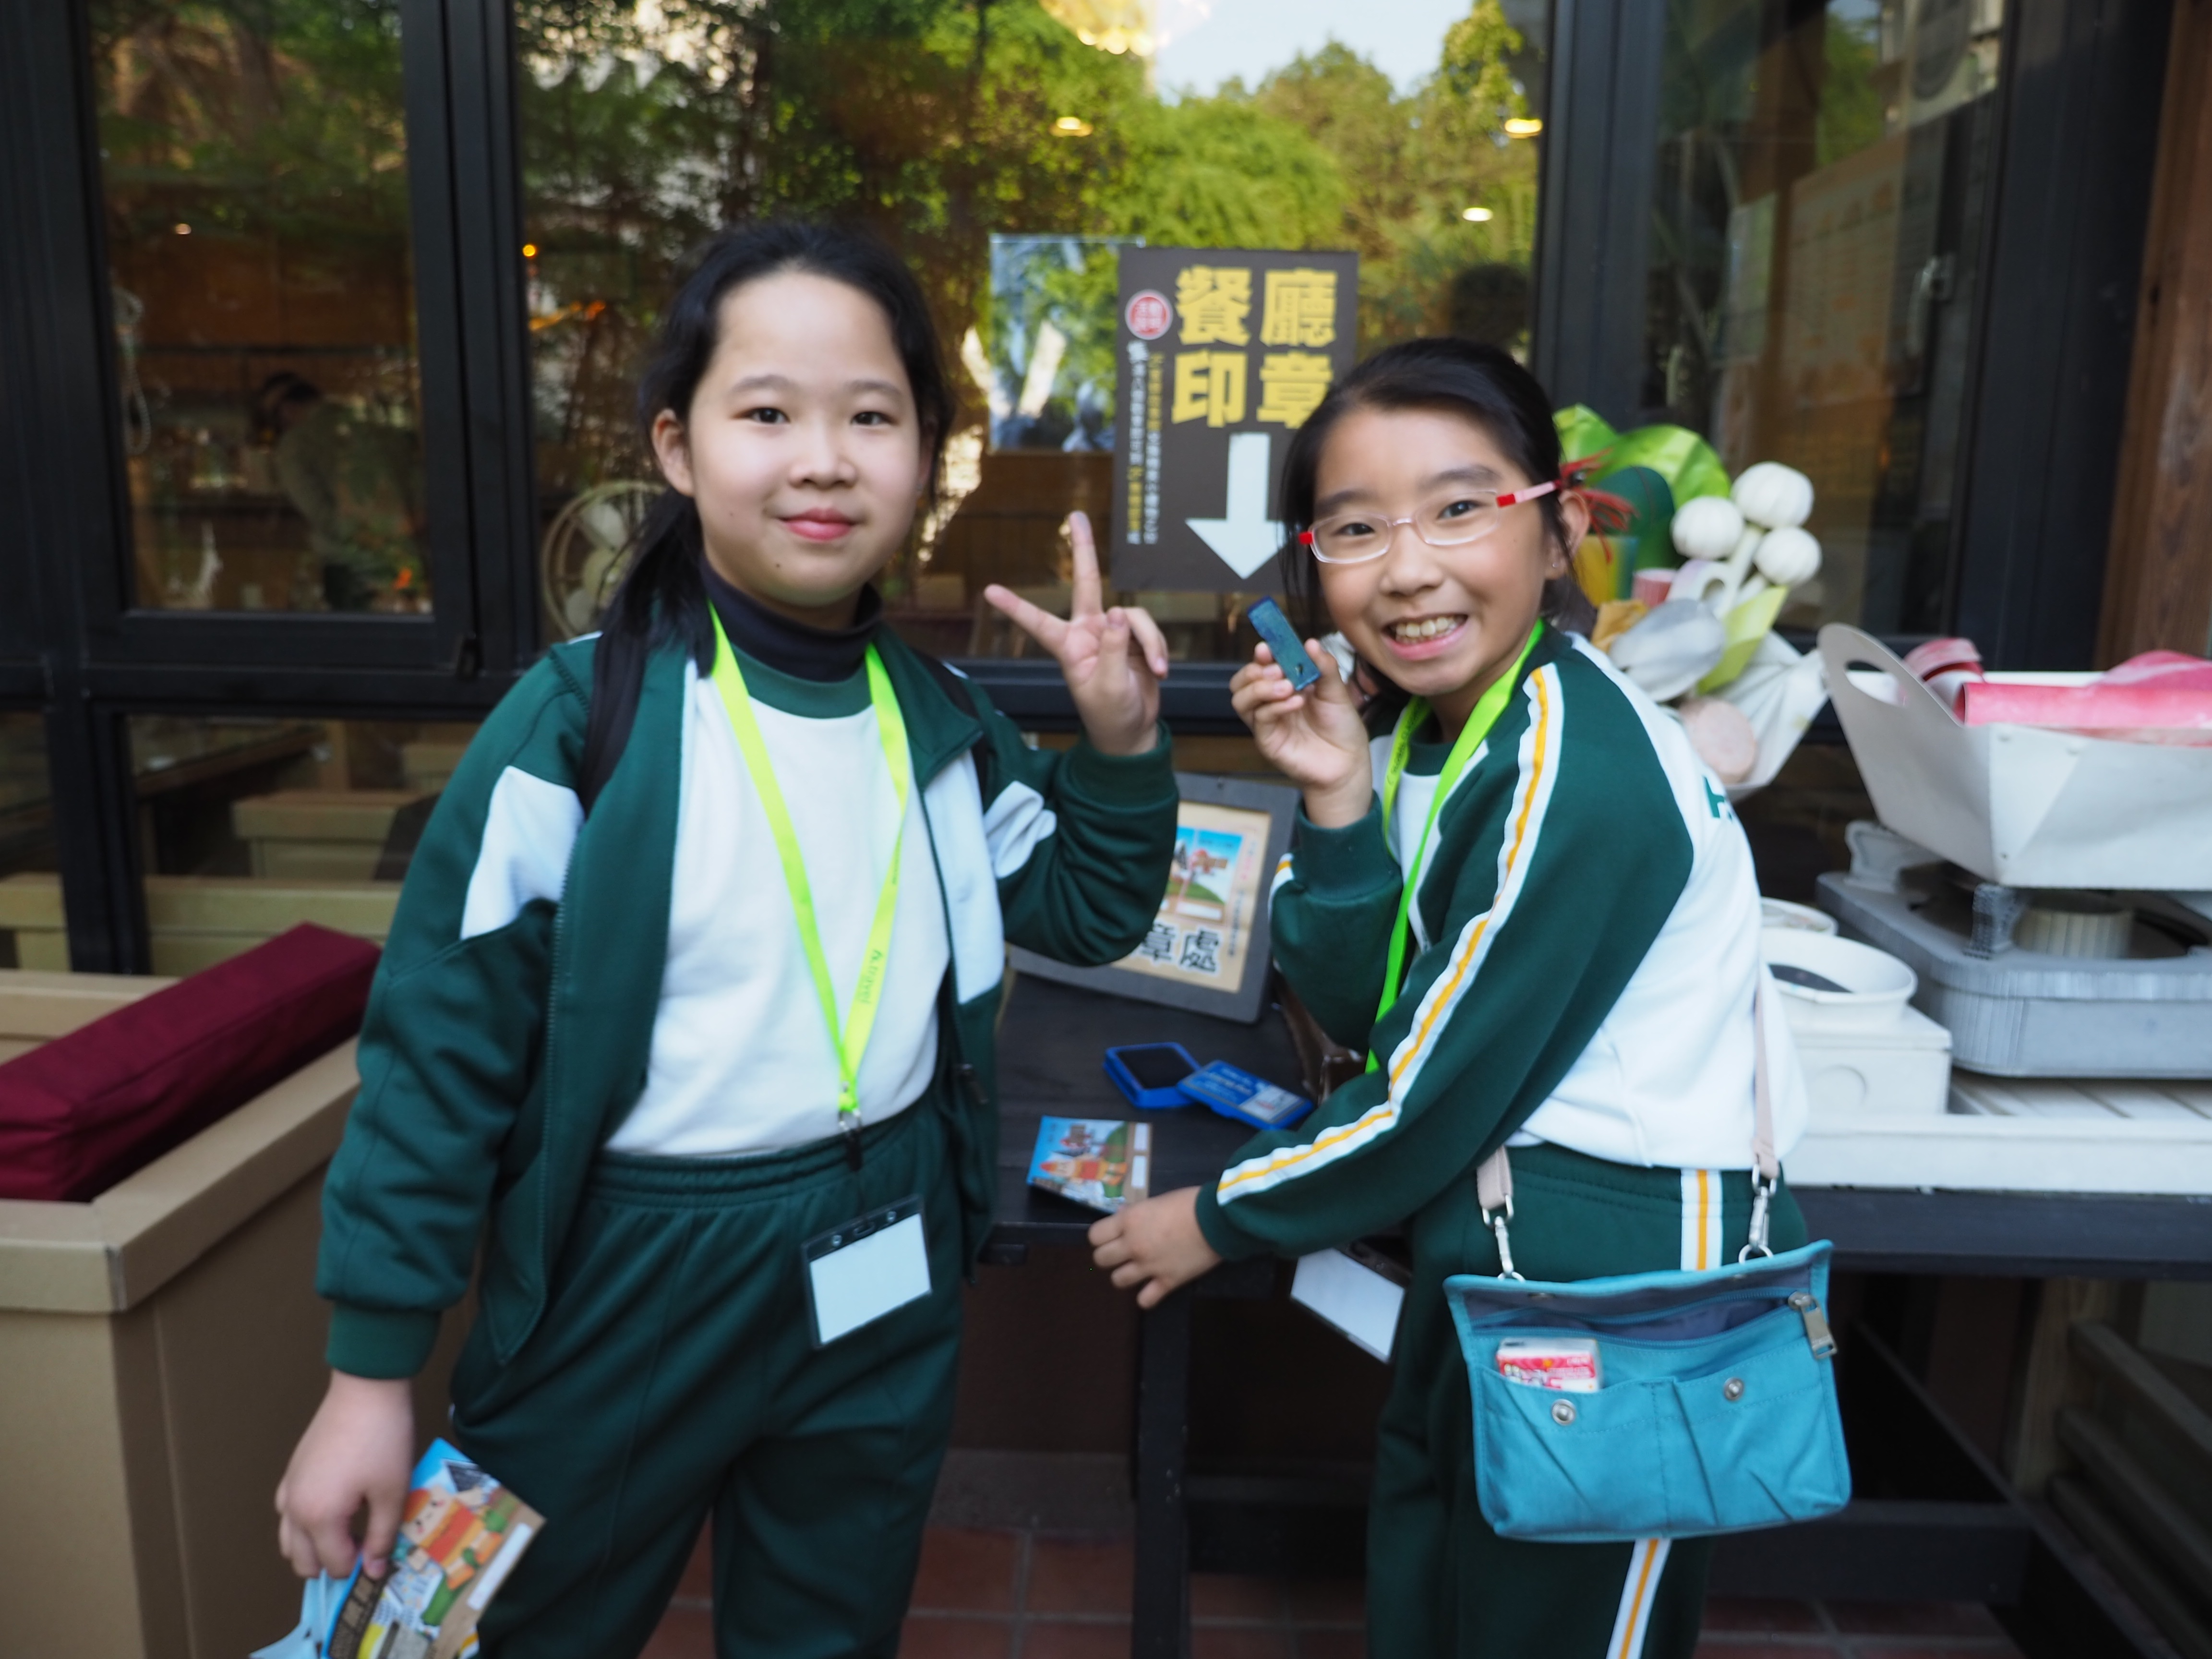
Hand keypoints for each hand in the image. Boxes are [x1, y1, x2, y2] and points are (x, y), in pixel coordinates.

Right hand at [276, 1371, 414, 1579]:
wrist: (366, 1392)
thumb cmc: (383, 1442)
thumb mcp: (392, 1493)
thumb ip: (382, 1537)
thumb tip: (375, 1571)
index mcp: (318, 1518)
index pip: (335, 1565)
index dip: (360, 1565)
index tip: (380, 1551)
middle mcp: (293, 1510)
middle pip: (302, 1562)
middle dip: (331, 1564)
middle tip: (363, 1547)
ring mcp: (287, 1490)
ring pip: (289, 1542)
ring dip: (313, 1549)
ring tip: (346, 1534)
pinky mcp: (290, 1474)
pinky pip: (287, 1516)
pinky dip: (303, 1526)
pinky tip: (331, 1511)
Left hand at [984, 511, 1167, 755]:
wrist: (1133, 729)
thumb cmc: (1110, 714)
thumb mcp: (1108, 686)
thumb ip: (1114, 649)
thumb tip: (1119, 612)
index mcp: (1069, 647)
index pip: (1038, 623)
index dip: (1015, 607)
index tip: (989, 591)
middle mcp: (1088, 633)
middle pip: (1086, 583)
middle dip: (1083, 549)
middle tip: (1076, 516)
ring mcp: (1113, 633)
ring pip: (1134, 616)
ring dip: (1150, 641)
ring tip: (1157, 670)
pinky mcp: (1135, 638)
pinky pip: (1150, 629)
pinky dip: (1159, 648)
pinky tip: (1161, 670)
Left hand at [1088, 1186, 1221, 1307]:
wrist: (1217, 1220)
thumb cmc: (1189, 1203)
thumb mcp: (1156, 1201)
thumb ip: (1137, 1213)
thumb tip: (1123, 1217)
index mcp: (1129, 1221)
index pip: (1095, 1236)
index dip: (1101, 1237)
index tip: (1111, 1236)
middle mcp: (1133, 1245)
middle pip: (1101, 1259)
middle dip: (1109, 1256)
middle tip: (1123, 1253)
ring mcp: (1149, 1266)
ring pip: (1118, 1280)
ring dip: (1125, 1275)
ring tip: (1137, 1270)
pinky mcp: (1167, 1282)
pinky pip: (1145, 1300)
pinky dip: (1146, 1297)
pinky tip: (1152, 1289)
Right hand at [1230, 640, 1372, 826]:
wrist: (1349, 762)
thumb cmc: (1341, 727)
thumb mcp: (1337, 691)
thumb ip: (1324, 667)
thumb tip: (1310, 642)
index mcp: (1284, 686)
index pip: (1261, 666)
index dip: (1261, 655)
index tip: (1267, 646)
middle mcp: (1270, 703)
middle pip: (1240, 682)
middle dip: (1254, 671)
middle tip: (1278, 670)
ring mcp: (1266, 723)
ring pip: (1240, 700)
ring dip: (1260, 688)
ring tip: (1287, 686)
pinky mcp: (1268, 741)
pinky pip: (1260, 719)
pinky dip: (1275, 707)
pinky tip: (1296, 702)